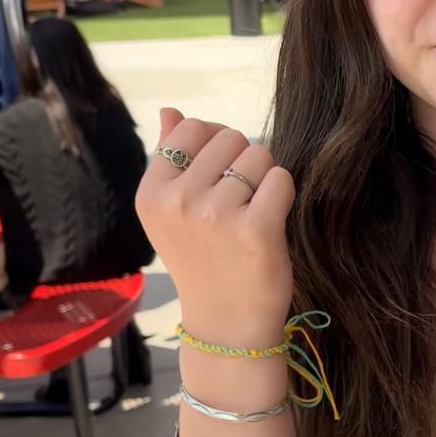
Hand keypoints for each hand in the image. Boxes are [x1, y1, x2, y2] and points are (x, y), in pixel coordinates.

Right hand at [135, 108, 295, 340]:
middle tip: (238, 204)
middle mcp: (178, 201)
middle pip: (230, 137)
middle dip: (242, 161)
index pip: (191, 128)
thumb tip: (170, 110)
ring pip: (260, 156)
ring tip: (252, 216)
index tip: (218, 178)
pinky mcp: (256, 229)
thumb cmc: (203, 262)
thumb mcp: (171, 213)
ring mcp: (215, 215)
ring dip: (264, 180)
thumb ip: (171, 158)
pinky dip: (284, 195)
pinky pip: (281, 179)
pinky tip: (271, 222)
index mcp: (151, 193)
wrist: (226, 326)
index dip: (215, 145)